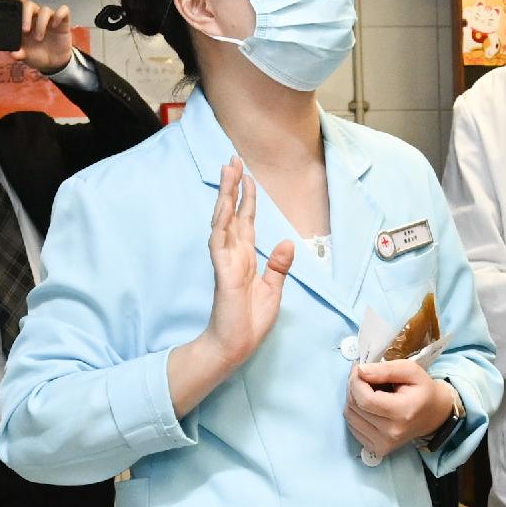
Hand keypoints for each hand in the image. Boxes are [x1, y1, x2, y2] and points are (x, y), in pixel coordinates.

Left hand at [22, 0, 81, 72]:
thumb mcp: (26, 56)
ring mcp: (49, 19)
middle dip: (26, 15)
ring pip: (45, 9)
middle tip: (25, 30)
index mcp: (24, 22)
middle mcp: (35, 17)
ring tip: (39, 38)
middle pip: (30, 4)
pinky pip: (64, 11)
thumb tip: (13, 54)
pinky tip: (55, 25)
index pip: (19, 4)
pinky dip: (59, 15)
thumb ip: (19, 54)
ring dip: (41, 23)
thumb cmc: (37, 55)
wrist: (53, 63)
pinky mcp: (62, 22)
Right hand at [166, 161, 294, 419]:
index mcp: (245, 258)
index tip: (247, 176)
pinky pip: (219, 242)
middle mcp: (233, 255)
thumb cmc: (249, 322)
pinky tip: (225, 205)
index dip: (246, 198)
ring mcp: (225, 261)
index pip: (245, 221)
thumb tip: (286, 241)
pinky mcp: (223, 272)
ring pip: (223, 220)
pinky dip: (222, 222)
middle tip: (233, 160)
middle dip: (233, 187)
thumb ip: (278, 266)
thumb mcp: (273, 290)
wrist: (235, 346)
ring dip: (226, 196)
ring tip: (228, 171)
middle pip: (232, 213)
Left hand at [344, 359, 456, 460]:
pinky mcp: (376, 449)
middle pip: (355, 407)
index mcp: (403, 412)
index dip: (356, 382)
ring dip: (353, 399)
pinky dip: (355, 412)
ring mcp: (383, 444)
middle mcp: (392, 433)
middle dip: (353, 387)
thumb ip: (385, 369)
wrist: (433, 415)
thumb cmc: (423, 391)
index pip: (365, 399)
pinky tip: (368, 406)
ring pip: (350, 416)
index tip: (359, 370)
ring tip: (368, 390)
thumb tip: (360, 371)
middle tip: (364, 376)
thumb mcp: (411, 371)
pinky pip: (352, 427)